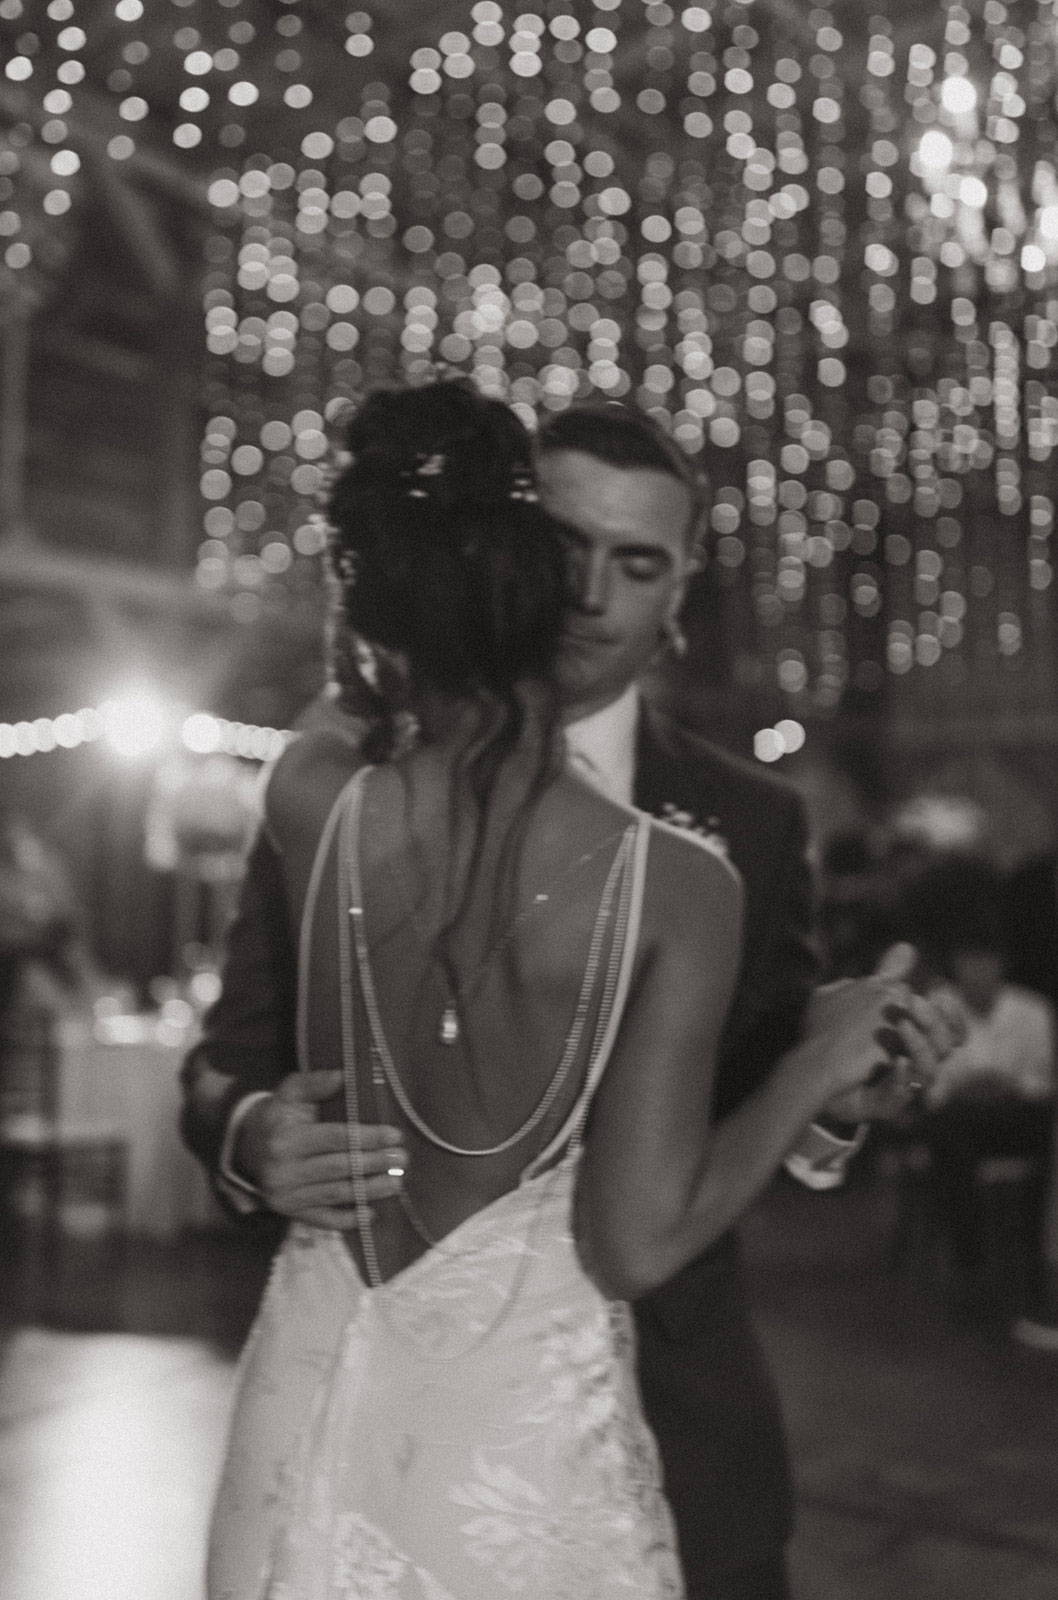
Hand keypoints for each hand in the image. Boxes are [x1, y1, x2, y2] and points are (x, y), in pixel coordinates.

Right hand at [235, 1069, 407, 1228]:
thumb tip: (343, 1076)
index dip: (368, 1137)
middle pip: (339, 1168)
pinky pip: (322, 1220)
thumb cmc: (278, 1116)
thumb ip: (315, 1083)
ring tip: (396, 1182)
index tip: (394, 1135)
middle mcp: (284, 1171)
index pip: (335, 1138)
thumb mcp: (290, 1092)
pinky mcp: (289, 1212)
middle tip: (402, 1159)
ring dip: (369, 1190)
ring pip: (335, 1194)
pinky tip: (371, 1214)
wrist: (246, 1148)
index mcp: (286, 1138)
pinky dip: (347, 1219)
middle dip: (374, 1164)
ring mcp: (286, 1195)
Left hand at [807, 943, 963, 1123]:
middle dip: (934, 1024)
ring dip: (920, 1048)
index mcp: (915, 1041)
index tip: (940, 992)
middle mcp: (913, 1064)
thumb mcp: (865, 1001)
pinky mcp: (882, 1104)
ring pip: (930, 1072)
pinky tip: (893, 1063)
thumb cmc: (845, 1040)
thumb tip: (907, 946)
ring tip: (901, 1028)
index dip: (952, 1014)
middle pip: (945, 1047)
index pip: (951, 1030)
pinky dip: (899, 1080)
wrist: (814, 1075)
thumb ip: (888, 977)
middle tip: (912, 1004)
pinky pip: (900, 1097)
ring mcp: (900, 1086)